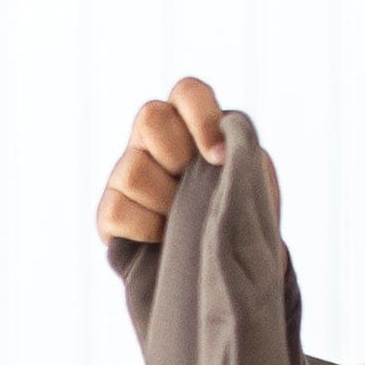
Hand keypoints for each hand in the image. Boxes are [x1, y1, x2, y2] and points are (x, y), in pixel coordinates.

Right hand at [96, 74, 276, 245]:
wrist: (226, 272)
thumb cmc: (241, 220)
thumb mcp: (253, 185)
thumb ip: (244, 156)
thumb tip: (223, 150)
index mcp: (192, 126)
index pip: (188, 92)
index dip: (202, 118)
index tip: (220, 157)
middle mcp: (153, 141)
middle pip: (151, 117)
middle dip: (179, 158)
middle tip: (196, 187)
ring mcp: (127, 173)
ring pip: (133, 172)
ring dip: (167, 203)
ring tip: (185, 220)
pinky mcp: (111, 211)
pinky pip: (118, 211)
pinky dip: (147, 230)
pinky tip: (165, 238)